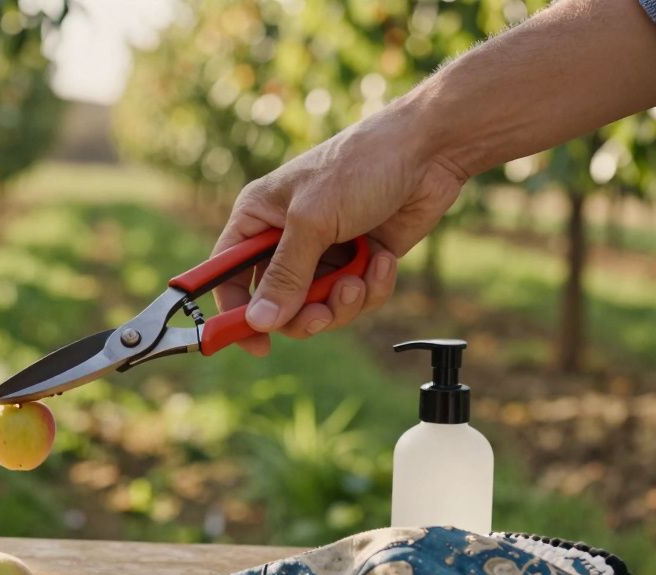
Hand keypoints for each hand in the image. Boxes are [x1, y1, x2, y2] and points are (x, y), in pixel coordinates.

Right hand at [212, 103, 466, 356]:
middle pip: (277, 304)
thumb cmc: (359, 166)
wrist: (428, 150)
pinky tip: (384, 260)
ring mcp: (324, 252)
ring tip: (360, 278)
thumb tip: (258, 321)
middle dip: (303, 313)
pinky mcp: (360, 262)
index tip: (256, 343)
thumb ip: (284, 274)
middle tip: (322, 313)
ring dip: (342, 301)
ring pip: (319, 307)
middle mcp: (286, 239)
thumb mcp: (312, 221)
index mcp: (258, 219)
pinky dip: (372, 287)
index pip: (227, 276)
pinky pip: (355, 298)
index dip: (235, 312)